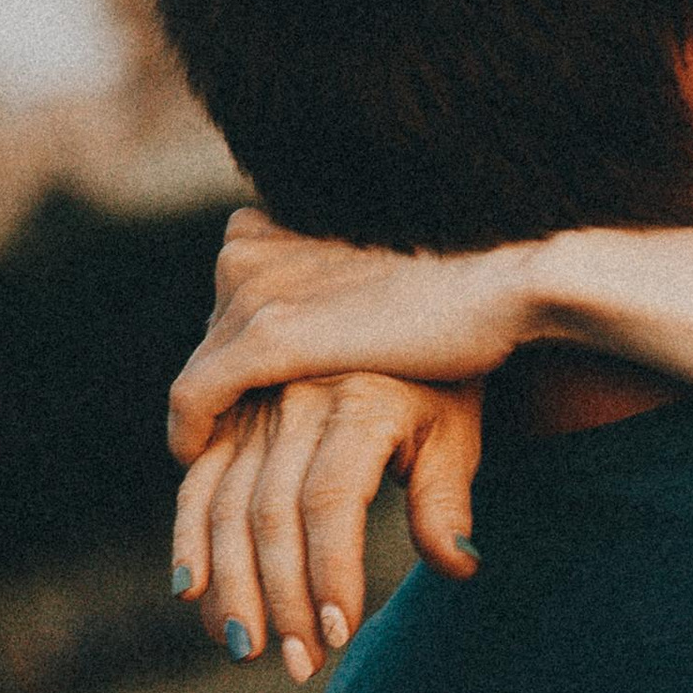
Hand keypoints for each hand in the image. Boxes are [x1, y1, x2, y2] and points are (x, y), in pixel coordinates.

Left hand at [168, 207, 536, 464]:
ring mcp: (257, 290)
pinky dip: (190, 432)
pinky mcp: (271, 335)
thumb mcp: (374, 277)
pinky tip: (200, 458)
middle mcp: (254, 250)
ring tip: (224, 467)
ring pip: (199, 371)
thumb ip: (329, 288)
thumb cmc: (459, 287)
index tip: (255, 400)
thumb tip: (315, 316)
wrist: (503, 281)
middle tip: (243, 441)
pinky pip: (195, 396)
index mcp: (276, 225)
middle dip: (226, 390)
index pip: (228, 301)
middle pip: (210, 338)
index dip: (238, 355)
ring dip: (210, 424)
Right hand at [171, 373, 483, 677]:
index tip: (341, 634)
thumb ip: (446, 500)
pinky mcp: (231, 413)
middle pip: (270, 511)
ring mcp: (258, 403)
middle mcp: (299, 397)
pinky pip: (199, 480)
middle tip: (299, 664)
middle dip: (280, 598)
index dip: (331, 571)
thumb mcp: (456, 434)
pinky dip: (189, 537)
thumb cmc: (442, 385)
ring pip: (225, 503)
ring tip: (246, 647)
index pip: (331, 501)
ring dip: (230, 585)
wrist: (408, 308)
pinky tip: (192, 592)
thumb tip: (458, 565)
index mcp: (360, 402)